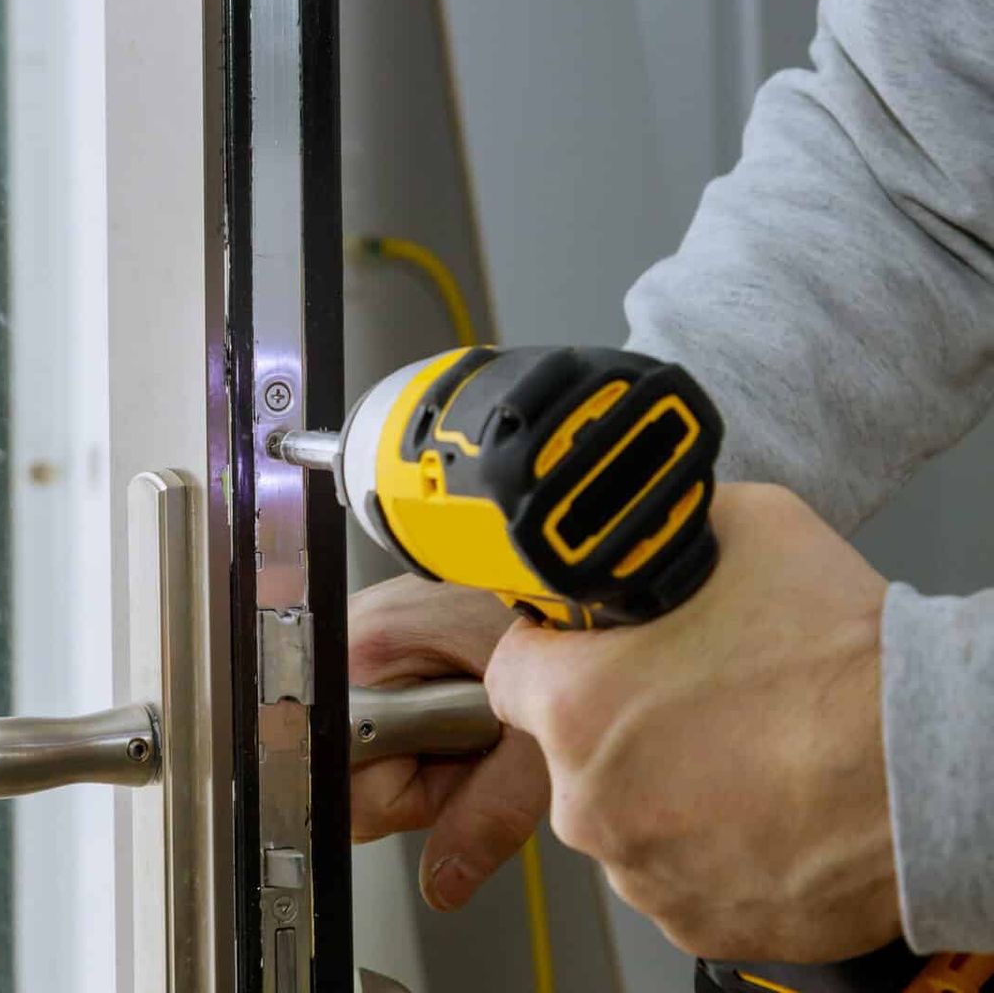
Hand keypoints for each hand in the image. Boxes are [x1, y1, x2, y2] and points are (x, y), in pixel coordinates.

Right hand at [346, 574, 548, 910]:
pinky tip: (459, 688)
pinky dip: (418, 711)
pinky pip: (378, 698)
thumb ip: (487, 814)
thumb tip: (444, 881)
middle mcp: (352, 632)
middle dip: (412, 768)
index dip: (405, 794)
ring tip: (474, 707)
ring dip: (417, 740)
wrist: (581, 568)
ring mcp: (364, 622)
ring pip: (359, 729)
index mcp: (369, 655)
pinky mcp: (382, 623)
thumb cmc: (563, 623)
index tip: (453, 774)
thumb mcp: (536, 739)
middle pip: (344, 754)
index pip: (338, 773)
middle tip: (474, 736)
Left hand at [486, 482, 897, 961]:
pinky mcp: (696, 921)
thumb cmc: (847, 661)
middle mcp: (592, 799)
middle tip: (693, 698)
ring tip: (743, 753)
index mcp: (576, 704)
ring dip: (663, 789)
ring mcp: (644, 869)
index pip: (509, 672)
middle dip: (615, 724)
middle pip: (569, 750)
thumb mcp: (743, 530)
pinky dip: (710, 847)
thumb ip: (664, 532)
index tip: (586, 652)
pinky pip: (677, 874)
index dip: (552, 653)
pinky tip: (763, 807)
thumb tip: (642, 526)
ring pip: (624, 817)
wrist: (938, 763)